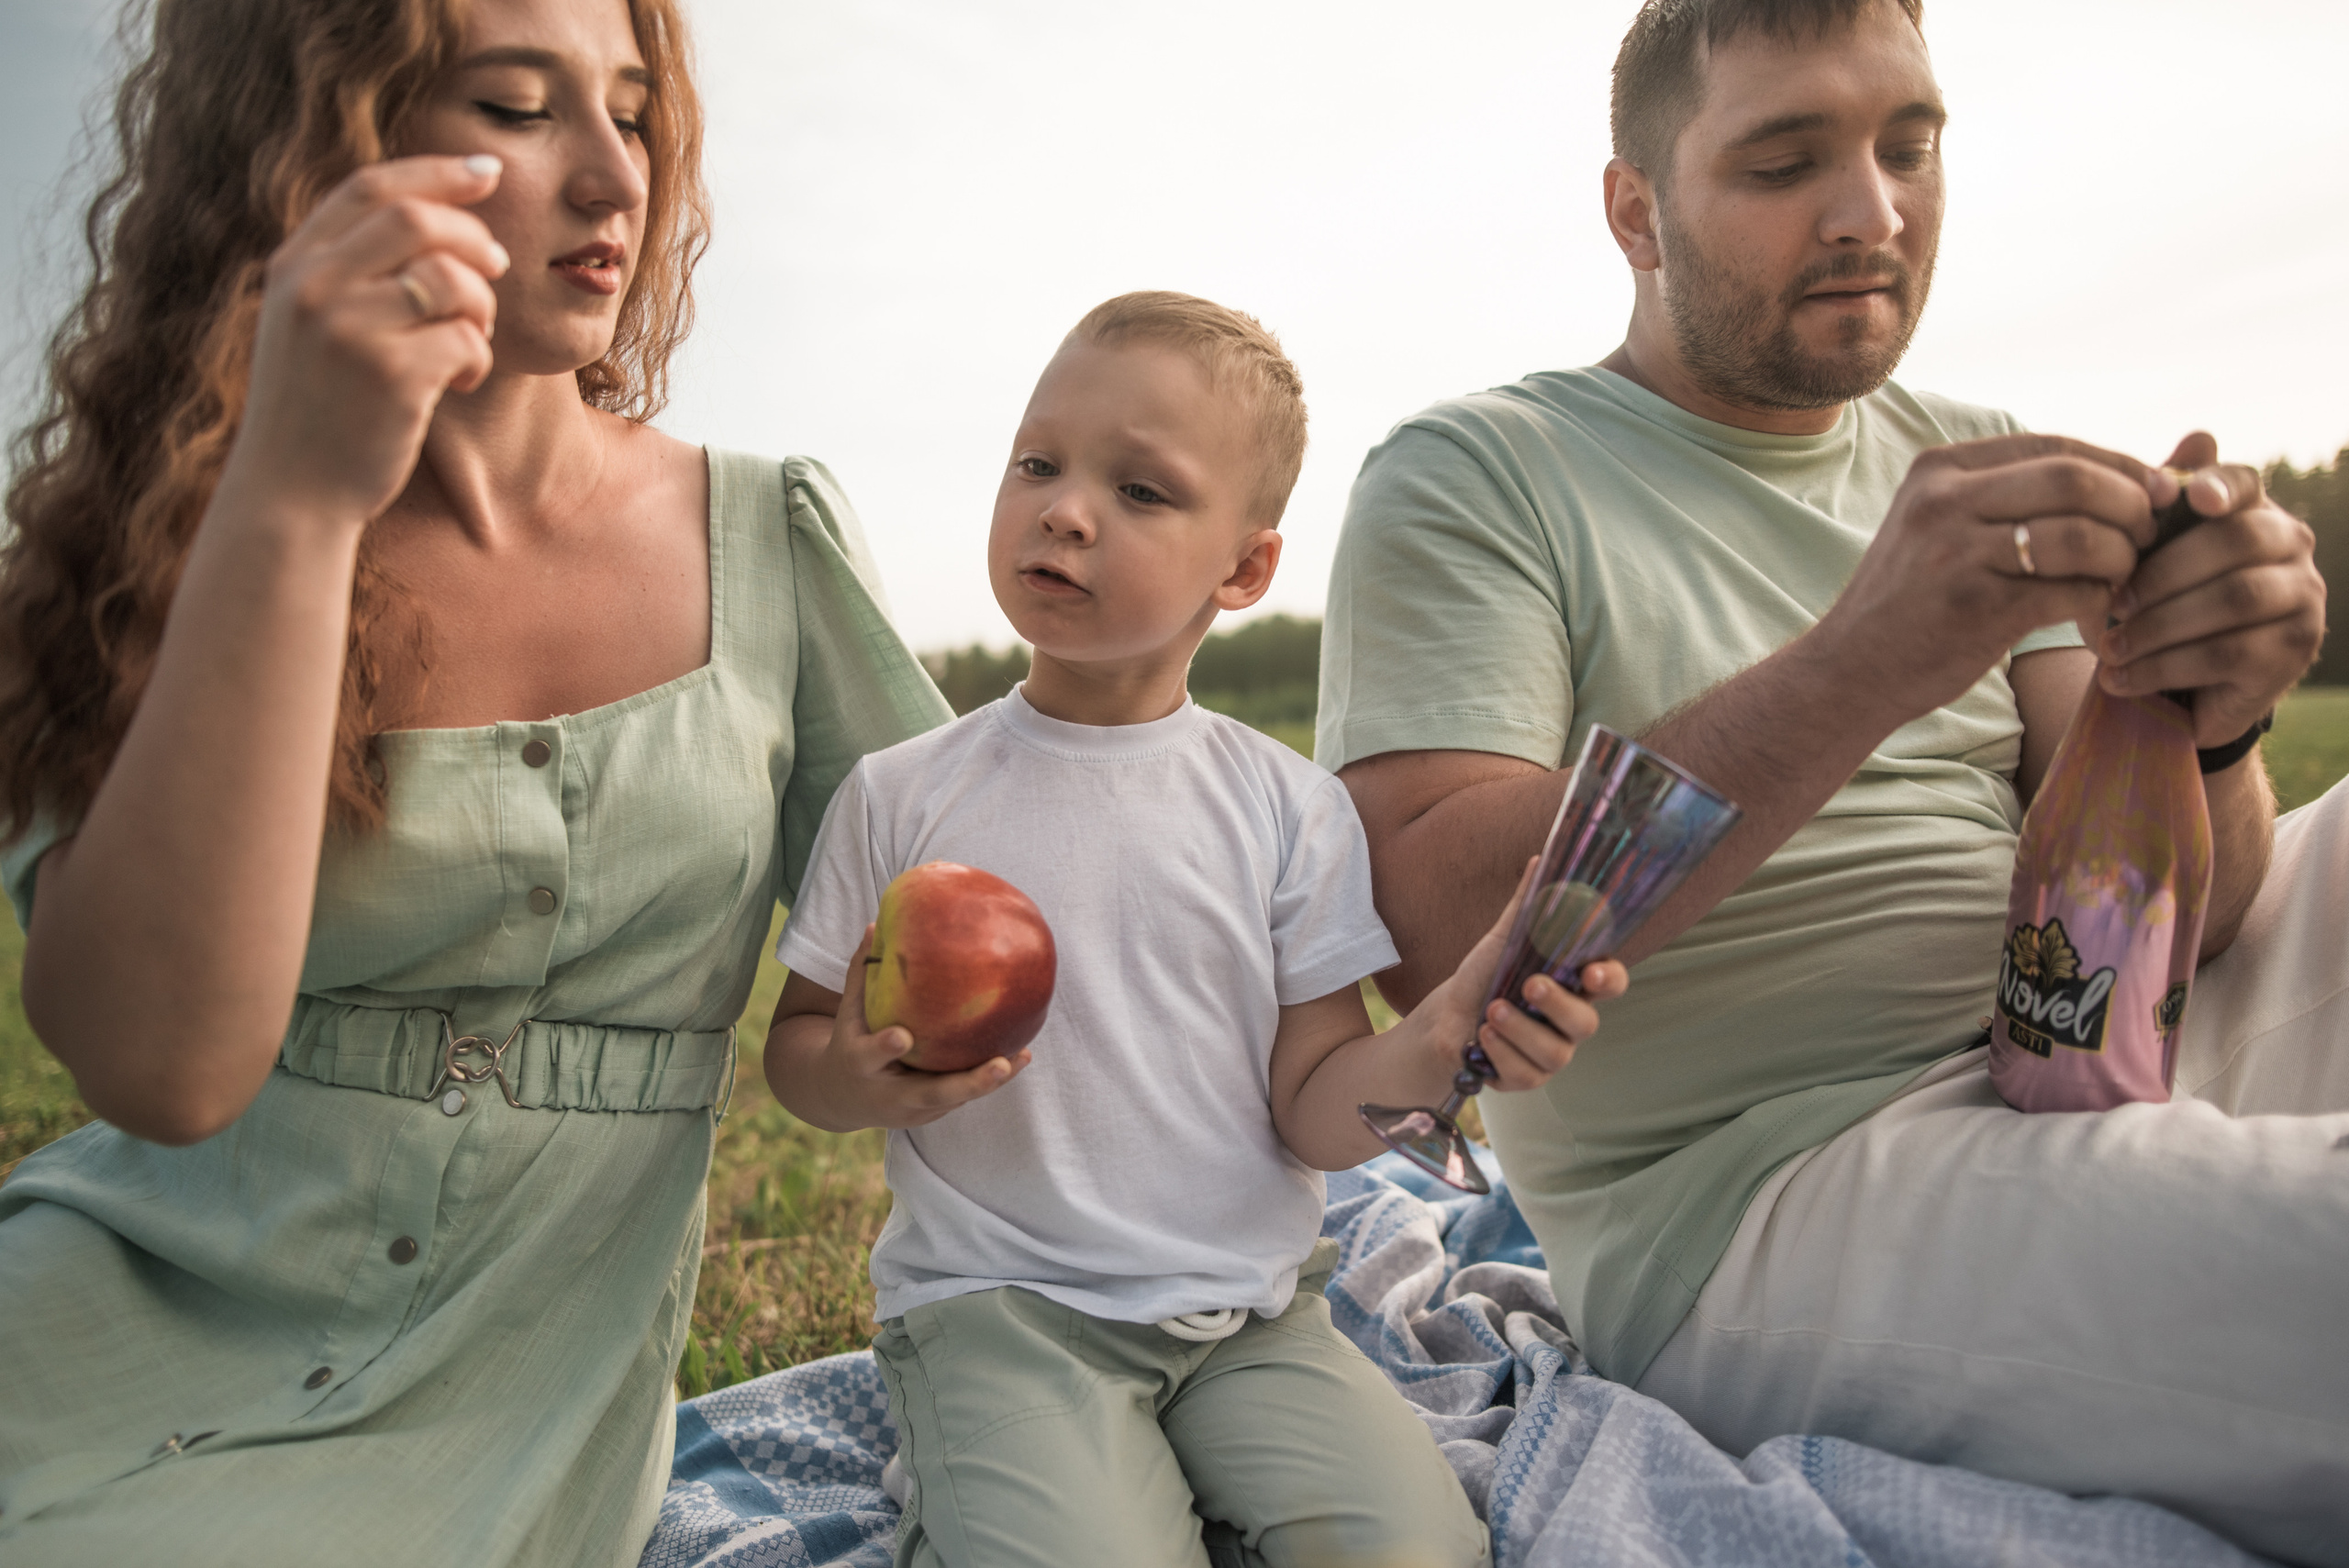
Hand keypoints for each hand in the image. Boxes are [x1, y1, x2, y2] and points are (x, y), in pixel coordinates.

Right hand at [225, 155, 510, 526]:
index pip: (370, 187)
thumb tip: (439, 217)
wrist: (290, 495)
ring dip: (481, 307)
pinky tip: (458, 383)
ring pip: (450, 278)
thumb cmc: (317, 411)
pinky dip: (478, 358)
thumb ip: (348, 270)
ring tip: (470, 341)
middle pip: (417, 220)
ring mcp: (347, 329)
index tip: (487, 173)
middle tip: (496, 269)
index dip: (436, 172)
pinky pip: (465, 339)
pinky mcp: (389, 375)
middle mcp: (313, 287)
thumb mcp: (309, 327)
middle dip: (472, 240)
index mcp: (293, 266)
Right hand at [798, 924, 1031, 1128]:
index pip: (871, 1056)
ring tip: (1021, 1056)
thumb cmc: (851, 1042)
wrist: (843, 1099)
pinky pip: (964, 1094)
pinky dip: (991, 1079)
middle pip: (932, 1093)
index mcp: (860, 1065)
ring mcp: (915, 1109)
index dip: (885, 1047)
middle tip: (999, 1065)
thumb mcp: (848, 1011)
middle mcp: (890, 1095)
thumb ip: (862, 972)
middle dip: (969, 1083)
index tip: (901, 1036)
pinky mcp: (934, 1112)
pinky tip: (1021, 1055)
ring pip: (956, 1097)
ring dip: (989, 1081)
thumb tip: (877, 923)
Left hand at [1413, 859, 1630, 1092]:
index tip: (1592, 973)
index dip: (1609, 980)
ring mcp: (1552, 1053)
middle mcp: (1570, 1021)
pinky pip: (1527, 1075)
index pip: (1610, 983)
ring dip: (1521, 1031)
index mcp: (1574, 985)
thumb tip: (1539, 859)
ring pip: (1556, 1053)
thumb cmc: (1485, 975)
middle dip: (1559, 1005)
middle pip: (1587, 1023)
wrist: (1446, 1016)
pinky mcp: (1528, 1078)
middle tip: (1530, 986)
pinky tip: (1482, 1037)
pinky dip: (1501, 1053)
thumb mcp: (1504, 939)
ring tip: (1491, 1012)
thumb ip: (1526, 906)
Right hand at [1819, 433, 2162, 727]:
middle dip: (2131, 508)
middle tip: (2149, 538)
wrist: (1850, 670)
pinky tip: (2095, 615)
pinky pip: (2071, 591)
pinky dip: (2099, 602)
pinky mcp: (1975, 609)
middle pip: (2075, 480)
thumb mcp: (1944, 526)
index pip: (2056, 445)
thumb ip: (2011, 496)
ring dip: (2122, 559)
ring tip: (2122, 579)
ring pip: (2081, 535)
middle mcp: (1943, 502)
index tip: (2157, 493)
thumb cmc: (1917, 599)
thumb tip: (2129, 476)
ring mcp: (1956, 555)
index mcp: (1940, 469)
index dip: (2120, 466)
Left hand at [2094, 433, 2325, 744]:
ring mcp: (2303, 599)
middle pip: (2237, 541)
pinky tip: (2120, 678)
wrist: (2176, 688)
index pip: (2244, 482)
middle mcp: (2293, 547)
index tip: (2177, 496)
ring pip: (2234, 599)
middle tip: (2111, 602)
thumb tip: (2197, 437)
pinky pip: (2227, 653)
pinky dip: (2164, 666)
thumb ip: (2160, 504)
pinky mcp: (2293, 653)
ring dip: (2159, 625)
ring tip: (2108, 648)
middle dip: (2164, 572)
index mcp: (2257, 511)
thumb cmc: (2156, 605)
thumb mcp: (2144, 556)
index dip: (2215, 484)